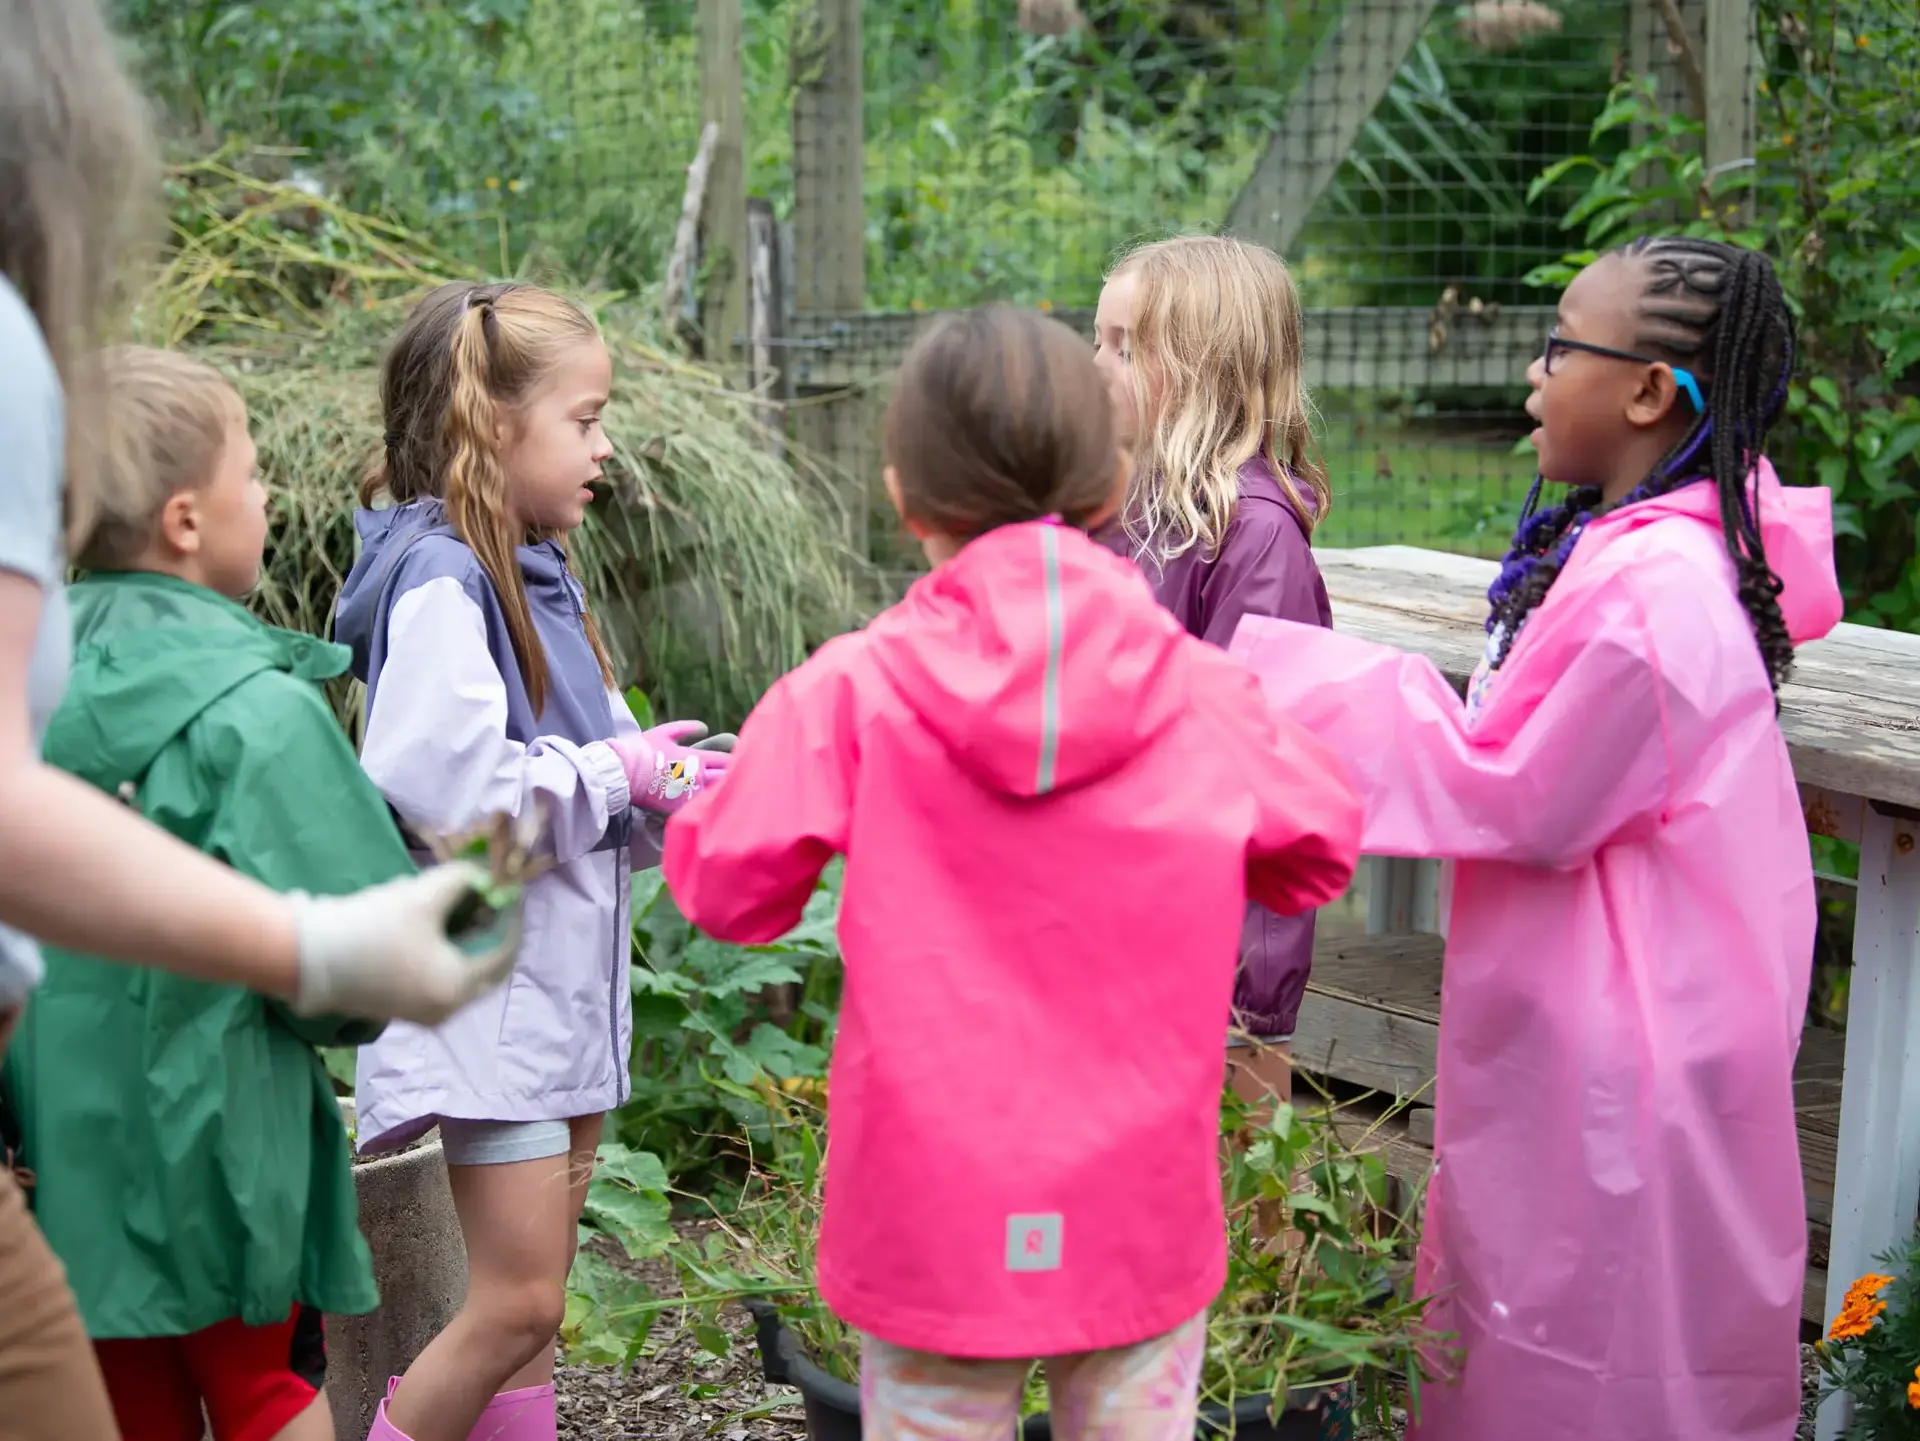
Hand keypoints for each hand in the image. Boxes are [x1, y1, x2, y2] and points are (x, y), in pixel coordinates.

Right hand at [289, 864, 518, 1024]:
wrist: (305, 958)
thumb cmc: (372, 928)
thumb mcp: (423, 895)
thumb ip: (462, 880)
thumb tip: (482, 874)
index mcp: (459, 987)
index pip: (505, 951)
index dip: (511, 916)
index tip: (508, 890)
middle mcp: (447, 1009)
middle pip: (487, 967)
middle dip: (490, 931)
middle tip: (487, 900)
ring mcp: (423, 1014)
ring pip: (462, 972)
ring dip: (467, 940)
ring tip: (458, 906)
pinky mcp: (401, 1008)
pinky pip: (439, 979)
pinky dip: (445, 954)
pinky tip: (432, 925)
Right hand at [608, 721, 732, 814]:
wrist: (624, 772)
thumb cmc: (643, 750)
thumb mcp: (665, 732)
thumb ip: (687, 729)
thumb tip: (705, 728)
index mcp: (697, 759)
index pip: (726, 761)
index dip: (734, 761)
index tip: (739, 762)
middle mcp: (697, 778)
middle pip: (725, 779)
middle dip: (731, 778)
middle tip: (738, 779)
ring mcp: (689, 795)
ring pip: (714, 796)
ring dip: (718, 792)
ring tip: (725, 794)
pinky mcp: (679, 809)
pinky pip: (697, 809)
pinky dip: (702, 806)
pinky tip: (706, 807)